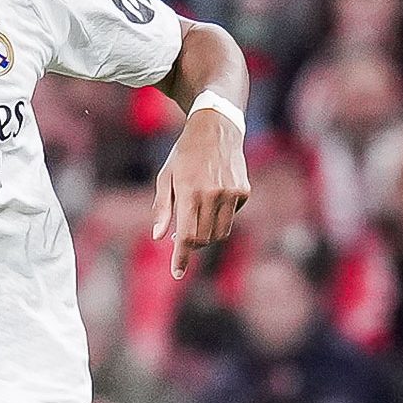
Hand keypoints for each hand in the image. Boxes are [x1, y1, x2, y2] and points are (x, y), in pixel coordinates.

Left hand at [151, 110, 249, 279]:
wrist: (216, 129)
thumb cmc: (184, 155)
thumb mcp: (166, 177)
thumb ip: (162, 208)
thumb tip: (158, 236)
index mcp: (190, 192)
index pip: (187, 236)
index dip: (181, 258)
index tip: (177, 273)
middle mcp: (213, 195)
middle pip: (204, 239)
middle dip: (192, 244)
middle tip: (182, 237)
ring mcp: (231, 193)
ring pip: (220, 233)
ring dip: (206, 235)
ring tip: (196, 220)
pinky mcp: (244, 191)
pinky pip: (231, 217)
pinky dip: (220, 218)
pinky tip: (213, 199)